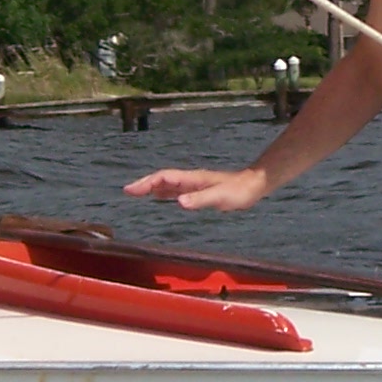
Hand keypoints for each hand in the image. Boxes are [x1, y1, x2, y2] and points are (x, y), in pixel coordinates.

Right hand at [124, 166, 269, 213]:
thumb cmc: (238, 192)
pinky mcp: (200, 189)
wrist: (253, 185)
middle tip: (127, 191)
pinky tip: (160, 197)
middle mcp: (190, 180)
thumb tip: (179, 202)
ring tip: (137, 193)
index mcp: (192, 179)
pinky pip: (176, 189)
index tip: (130, 190)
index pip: (164, 178)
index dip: (146, 183)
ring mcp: (194, 184)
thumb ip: (200, 199)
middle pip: (162, 179)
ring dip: (151, 187)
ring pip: (167, 183)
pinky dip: (163, 192)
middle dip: (144, 184)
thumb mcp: (220, 197)